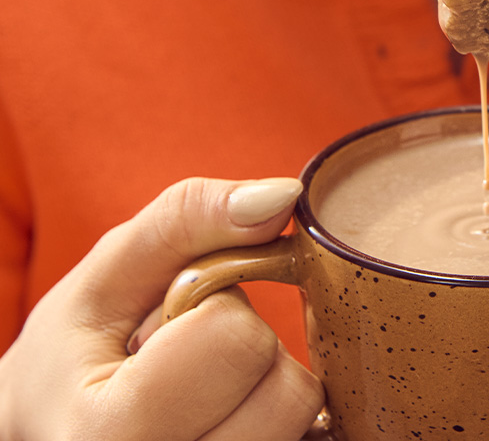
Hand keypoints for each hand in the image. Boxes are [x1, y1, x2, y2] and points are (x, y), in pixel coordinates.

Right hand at [0, 177, 323, 440]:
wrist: (52, 432)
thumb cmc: (78, 351)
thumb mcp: (110, 272)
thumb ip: (189, 218)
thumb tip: (282, 196)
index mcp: (110, 434)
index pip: (236, 339)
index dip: (217, 310)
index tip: (171, 324)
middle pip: (288, 392)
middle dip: (249, 351)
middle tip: (192, 359)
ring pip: (305, 420)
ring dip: (266, 385)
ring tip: (207, 388)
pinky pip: (312, 440)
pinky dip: (282, 417)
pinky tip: (230, 410)